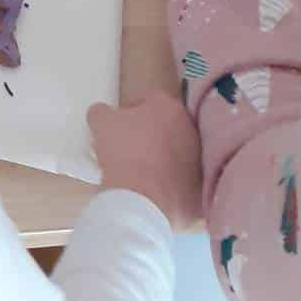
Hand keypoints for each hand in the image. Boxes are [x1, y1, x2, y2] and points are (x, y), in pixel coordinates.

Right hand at [87, 94, 202, 230]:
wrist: (142, 201)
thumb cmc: (123, 153)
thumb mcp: (100, 122)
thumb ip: (102, 111)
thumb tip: (103, 114)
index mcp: (169, 107)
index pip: (149, 100)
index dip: (131, 111)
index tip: (119, 126)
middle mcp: (190, 129)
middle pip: (166, 127)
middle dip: (150, 134)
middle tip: (130, 148)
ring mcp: (198, 160)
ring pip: (177, 154)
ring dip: (162, 159)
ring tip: (140, 173)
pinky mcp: (199, 189)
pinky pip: (182, 183)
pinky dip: (170, 185)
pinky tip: (152, 191)